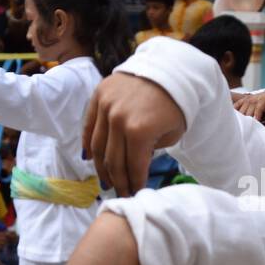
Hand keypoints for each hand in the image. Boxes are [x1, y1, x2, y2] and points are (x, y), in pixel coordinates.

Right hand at [82, 72, 185, 196]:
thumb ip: (151, 152)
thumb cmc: (176, 105)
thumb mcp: (172, 134)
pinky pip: (89, 125)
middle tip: (121, 193)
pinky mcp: (98, 95)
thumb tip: (133, 166)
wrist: (169, 70)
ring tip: (107, 181)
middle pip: (113, 160)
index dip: (135, 184)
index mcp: (140, 131)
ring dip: (101, 168)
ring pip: (97, 146)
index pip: (134, 167)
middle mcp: (118, 119)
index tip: (136, 194)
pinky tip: (90, 159)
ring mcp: (105, 106)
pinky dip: (88, 144)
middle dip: (118, 181)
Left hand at [233, 86, 264, 128]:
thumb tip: (256, 131)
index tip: (235, 124)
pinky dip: (258, 112)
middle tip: (237, 126)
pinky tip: (256, 120)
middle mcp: (264, 95)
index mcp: (264, 101)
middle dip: (239, 113)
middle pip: (245, 102)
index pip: (246, 104)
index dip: (238, 112)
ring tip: (245, 125)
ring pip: (252, 102)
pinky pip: (262, 103)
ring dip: (248, 114)